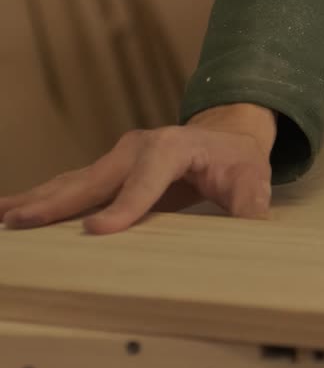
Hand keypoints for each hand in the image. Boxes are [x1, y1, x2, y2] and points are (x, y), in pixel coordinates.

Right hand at [0, 103, 276, 233]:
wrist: (227, 137)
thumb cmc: (238, 161)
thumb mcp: (254, 179)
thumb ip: (251, 203)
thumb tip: (253, 227)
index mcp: (171, 147)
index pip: (145, 180)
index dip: (124, 206)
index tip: (97, 231)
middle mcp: (136, 148)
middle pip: (93, 179)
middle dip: (57, 203)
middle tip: (20, 222)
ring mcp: (117, 159)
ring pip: (72, 183)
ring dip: (36, 201)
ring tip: (2, 218)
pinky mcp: (108, 172)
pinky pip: (71, 188)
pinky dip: (41, 200)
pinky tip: (9, 213)